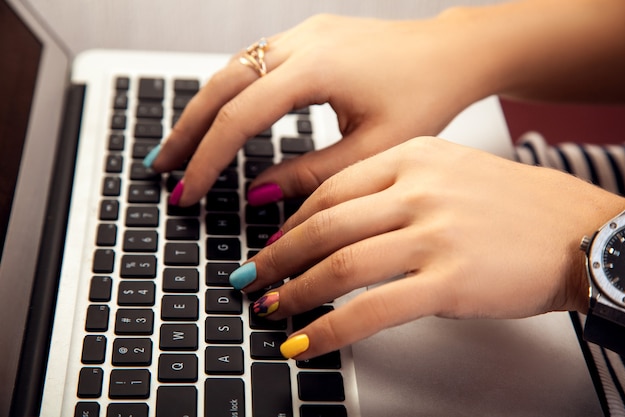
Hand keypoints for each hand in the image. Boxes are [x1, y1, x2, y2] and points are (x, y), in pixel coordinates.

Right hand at [149, 13, 491, 205]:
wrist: (452, 54)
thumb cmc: (428, 95)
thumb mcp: (374, 150)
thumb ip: (312, 176)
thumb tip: (259, 195)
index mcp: (317, 67)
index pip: (241, 117)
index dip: (208, 159)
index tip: (189, 191)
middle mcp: (301, 42)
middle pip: (221, 85)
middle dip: (187, 129)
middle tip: (161, 167)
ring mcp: (302, 34)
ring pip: (232, 70)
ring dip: (203, 109)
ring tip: (181, 148)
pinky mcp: (308, 37)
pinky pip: (253, 63)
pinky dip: (229, 94)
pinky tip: (220, 117)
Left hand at [230, 138, 624, 359]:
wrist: (576, 230)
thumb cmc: (512, 206)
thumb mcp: (447, 173)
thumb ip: (391, 190)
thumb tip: (335, 224)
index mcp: (412, 156)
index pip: (329, 189)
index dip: (290, 223)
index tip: (271, 244)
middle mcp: (418, 189)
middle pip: (323, 225)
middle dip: (276, 257)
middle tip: (251, 277)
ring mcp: (434, 234)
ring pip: (338, 265)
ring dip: (293, 291)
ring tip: (270, 308)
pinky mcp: (450, 281)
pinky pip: (370, 308)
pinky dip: (328, 328)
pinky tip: (304, 341)